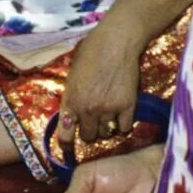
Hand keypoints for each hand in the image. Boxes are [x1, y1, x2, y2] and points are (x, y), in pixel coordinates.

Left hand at [58, 16, 147, 152]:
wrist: (116, 42)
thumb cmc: (90, 52)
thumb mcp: (72, 76)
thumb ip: (72, 97)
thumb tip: (72, 115)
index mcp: (71, 101)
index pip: (65, 135)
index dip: (66, 146)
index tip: (69, 150)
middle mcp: (88, 109)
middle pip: (89, 138)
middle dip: (90, 133)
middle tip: (94, 123)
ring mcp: (108, 109)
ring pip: (106, 134)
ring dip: (106, 128)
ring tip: (108, 116)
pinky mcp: (128, 106)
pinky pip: (124, 128)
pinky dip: (123, 124)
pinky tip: (122, 115)